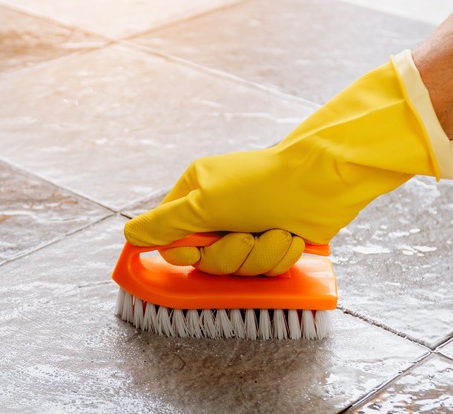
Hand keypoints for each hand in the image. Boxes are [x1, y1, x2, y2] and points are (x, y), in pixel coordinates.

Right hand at [125, 51, 452, 274]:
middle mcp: (218, 210)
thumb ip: (161, 224)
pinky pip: (264, 269)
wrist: (323, 184)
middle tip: (243, 237)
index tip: (196, 248)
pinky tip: (289, 237)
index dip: (183, 251)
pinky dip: (278, 256)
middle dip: (229, 255)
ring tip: (273, 232)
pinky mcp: (273, 240)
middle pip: (205, 259)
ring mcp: (246, 226)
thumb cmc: (260, 186)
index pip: (169, 236)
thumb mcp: (200, 204)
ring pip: (236, 268)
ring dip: (258, 256)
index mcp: (195, 192)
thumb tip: (129, 235)